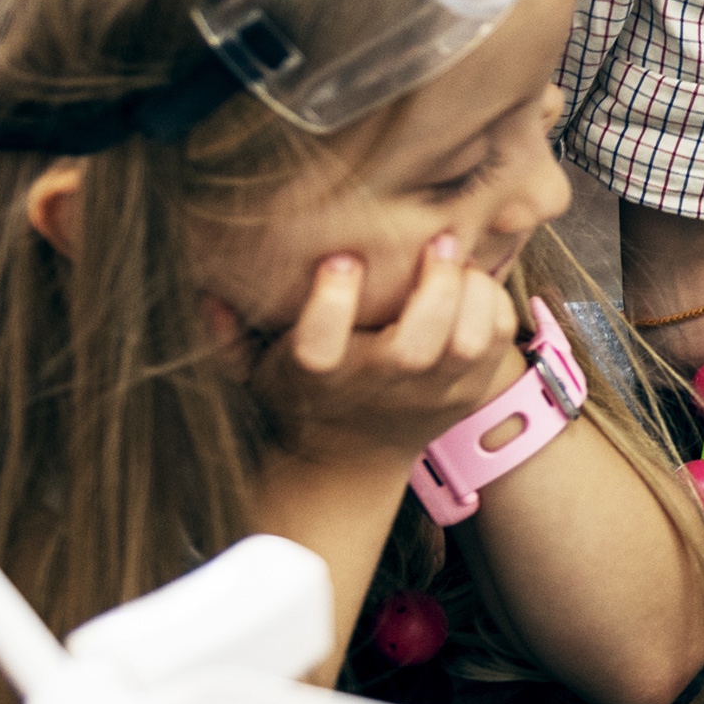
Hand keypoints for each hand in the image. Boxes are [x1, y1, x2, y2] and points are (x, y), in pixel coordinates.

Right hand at [226, 235, 522, 473]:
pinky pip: (497, 346)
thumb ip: (227, 334)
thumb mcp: (251, 370)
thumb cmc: (300, 395)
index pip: (319, 349)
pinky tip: (473, 284)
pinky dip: (494, 308)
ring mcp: (430, 396)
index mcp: (318, 378)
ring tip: (457, 259)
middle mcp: (378, 388)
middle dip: (431, 288)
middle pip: (413, 348)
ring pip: (468, 346)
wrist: (350, 462)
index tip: (339, 261)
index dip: (330, 302)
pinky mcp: (466, 394)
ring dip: (471, 294)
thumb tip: (207, 293)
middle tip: (436, 242)